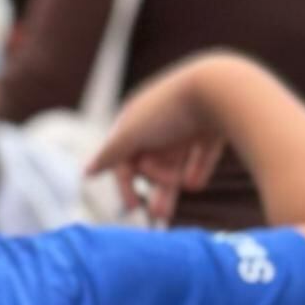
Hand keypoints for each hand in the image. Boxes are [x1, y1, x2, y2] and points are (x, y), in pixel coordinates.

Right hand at [88, 56, 240, 229]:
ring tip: (169, 212)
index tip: (132, 207)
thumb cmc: (168, 110)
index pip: (124, 156)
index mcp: (136, 119)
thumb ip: (109, 154)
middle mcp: (160, 122)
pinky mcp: (213, 130)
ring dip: (170, 188)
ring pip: (176, 164)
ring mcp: (188, 125)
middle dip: (154, 189)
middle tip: (159, 214)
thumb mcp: (132, 134)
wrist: (218, 90)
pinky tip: (194, 182)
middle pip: (152, 163)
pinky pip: (202, 157)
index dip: (125, 183)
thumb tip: (86, 172)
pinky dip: (197, 171)